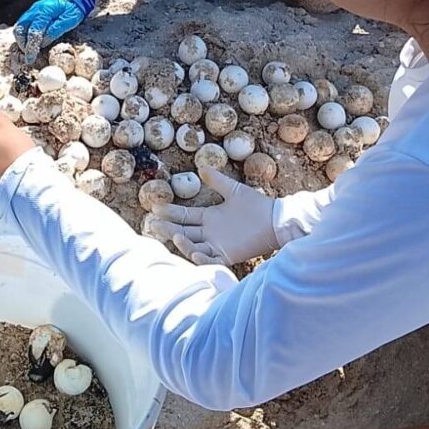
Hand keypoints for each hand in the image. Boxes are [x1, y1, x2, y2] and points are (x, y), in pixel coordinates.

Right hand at [13, 0, 84, 63]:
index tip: (31, 59)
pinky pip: (22, 25)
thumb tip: (43, 42)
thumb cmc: (73, 8)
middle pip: (20, 29)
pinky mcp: (31, 13)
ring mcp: (31, 11)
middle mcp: (34, 10)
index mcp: (45, 11)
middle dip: (23, 45)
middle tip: (29, 56)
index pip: (34, 32)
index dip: (31, 47)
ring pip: (19, 28)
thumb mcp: (69, 20)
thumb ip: (55, 30)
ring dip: (22, 41)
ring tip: (29, 51)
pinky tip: (30, 42)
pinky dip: (23, 35)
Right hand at [142, 166, 278, 265]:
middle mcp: (210, 232)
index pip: (185, 215)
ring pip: (193, 246)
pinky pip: (211, 260)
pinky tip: (194, 251)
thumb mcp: (233, 190)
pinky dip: (202, 258)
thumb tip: (201, 167)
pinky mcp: (228, 255)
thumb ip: (217, 180)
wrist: (276, 220)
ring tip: (175, 236)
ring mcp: (217, 245)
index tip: (155, 208)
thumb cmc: (257, 205)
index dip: (170, 212)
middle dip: (167, 229)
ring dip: (182, 242)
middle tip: (151, 225)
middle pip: (183, 231)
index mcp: (209, 217)